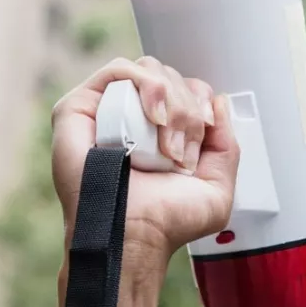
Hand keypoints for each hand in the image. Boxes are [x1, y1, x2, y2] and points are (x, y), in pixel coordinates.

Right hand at [51, 57, 240, 273]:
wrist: (134, 237)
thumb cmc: (166, 222)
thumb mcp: (217, 187)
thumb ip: (226, 144)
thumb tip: (218, 102)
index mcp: (161, 131)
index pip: (187, 87)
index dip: (201, 102)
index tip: (204, 133)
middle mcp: (134, 118)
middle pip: (171, 76)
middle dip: (188, 109)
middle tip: (182, 151)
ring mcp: (105, 110)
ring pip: (149, 69)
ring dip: (171, 102)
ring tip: (167, 144)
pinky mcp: (79, 108)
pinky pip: (117, 70)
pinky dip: (146, 85)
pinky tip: (154, 118)